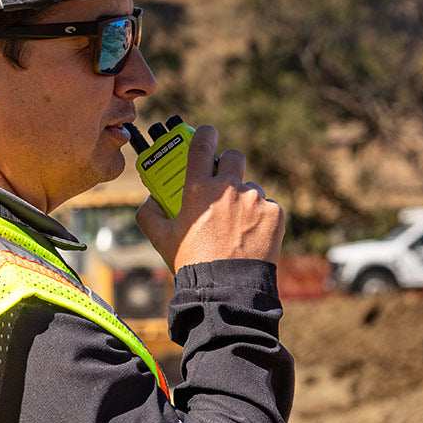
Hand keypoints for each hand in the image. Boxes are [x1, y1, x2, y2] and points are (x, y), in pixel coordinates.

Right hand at [136, 124, 284, 272]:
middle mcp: (228, 188)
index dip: (204, 133)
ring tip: (236, 227)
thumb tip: (150, 200)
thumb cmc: (192, 263)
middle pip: (233, 157)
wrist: (227, 289)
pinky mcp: (274, 213)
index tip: (206, 134)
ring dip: (244, 200)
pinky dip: (261, 219)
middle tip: (223, 184)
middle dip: (229, 166)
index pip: (201, 144)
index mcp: (199, 188)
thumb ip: (149, 214)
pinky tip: (251, 237)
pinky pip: (267, 207)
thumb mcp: (162, 239)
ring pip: (250, 188)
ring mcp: (254, 199)